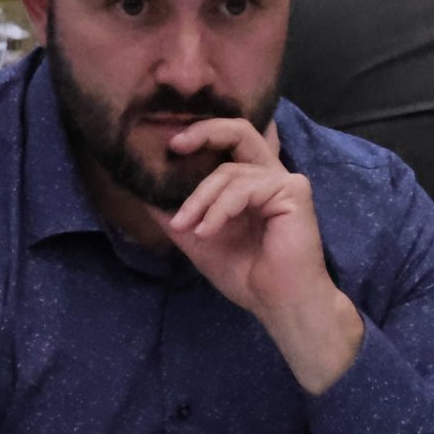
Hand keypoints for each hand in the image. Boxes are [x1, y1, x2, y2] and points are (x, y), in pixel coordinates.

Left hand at [158, 117, 363, 392]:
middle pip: (239, 130)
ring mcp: (283, 181)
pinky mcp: (293, 191)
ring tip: (185, 227)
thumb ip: (175, 213)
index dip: (200, 135)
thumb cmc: (245, 274)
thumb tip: (140, 191)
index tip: (167, 147)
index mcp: (250, 183)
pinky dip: (220, 210)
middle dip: (204, 132)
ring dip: (200, 199)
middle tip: (175, 146)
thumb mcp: (198, 239)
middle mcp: (269, 175)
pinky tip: (207, 232)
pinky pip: (244, 188)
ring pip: (229, 171)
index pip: (227, 144)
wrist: (277, 303)